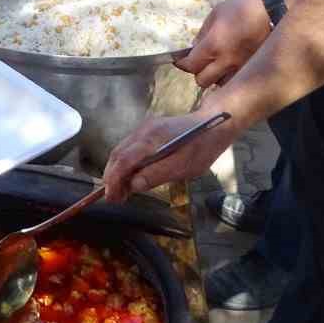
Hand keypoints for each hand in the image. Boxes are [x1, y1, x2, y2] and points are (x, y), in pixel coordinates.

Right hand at [102, 111, 237, 201]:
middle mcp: (144, 130)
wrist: (213, 124)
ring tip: (120, 192)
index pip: (123, 160)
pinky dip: (125, 164)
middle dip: (111, 178)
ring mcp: (144, 129)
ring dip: (117, 172)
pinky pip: (129, 148)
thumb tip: (134, 185)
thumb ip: (157, 175)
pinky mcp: (148, 131)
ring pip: (121, 151)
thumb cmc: (201, 146)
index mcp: (152, 139)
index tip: (110, 197)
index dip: (113, 180)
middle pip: (118, 155)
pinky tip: (130, 177)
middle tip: (114, 198)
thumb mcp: (183, 167)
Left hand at [178, 0, 271, 87]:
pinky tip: (231, 70)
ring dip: (214, 78)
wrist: (274, 14)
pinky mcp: (252, 72)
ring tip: (218, 67)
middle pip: (202, 81)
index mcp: (214, 45)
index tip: (181, 61)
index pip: (191, 65)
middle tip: (202, 63)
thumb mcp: (217, 13)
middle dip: (198, 73)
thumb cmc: (243, 10)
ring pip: (218, 85)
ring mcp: (240, 69)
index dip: (183, 64)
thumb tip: (195, 47)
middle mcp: (226, 62)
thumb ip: (203, 32)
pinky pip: (234, 83)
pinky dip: (229, 80)